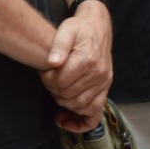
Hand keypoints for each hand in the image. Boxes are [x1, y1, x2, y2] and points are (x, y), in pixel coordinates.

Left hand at [39, 1, 112, 131]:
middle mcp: (98, 74)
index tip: (44, 72)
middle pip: (69, 95)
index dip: (47, 80)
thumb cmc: (79, 28)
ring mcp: (104, 82)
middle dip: (53, 90)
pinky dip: (81, 121)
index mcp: (87, 60)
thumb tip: (53, 63)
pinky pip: (95, 113)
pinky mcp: (105, 88)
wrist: (98, 27)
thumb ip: (59, 44)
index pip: (61, 82)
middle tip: (48, 81)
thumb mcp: (67, 29)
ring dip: (64, 103)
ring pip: (80, 105)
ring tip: (56, 92)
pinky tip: (66, 120)